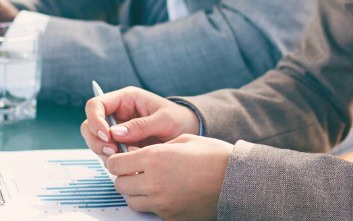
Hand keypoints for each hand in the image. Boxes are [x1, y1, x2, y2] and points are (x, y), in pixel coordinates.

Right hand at [81, 86, 199, 156]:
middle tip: (113, 151)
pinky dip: (115, 162)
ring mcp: (116, 132)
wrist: (188, 133)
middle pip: (89, 126)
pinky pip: (108, 155)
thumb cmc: (178, 119)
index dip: (95, 120)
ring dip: (105, 153)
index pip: (95, 105)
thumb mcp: (165, 119)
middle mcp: (116, 114)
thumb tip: (116, 133)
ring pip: (95, 142)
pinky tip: (130, 164)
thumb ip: (141, 125)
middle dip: (96, 140)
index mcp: (124, 99)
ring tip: (126, 157)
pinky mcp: (121, 147)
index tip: (106, 135)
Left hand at [108, 135, 230, 219]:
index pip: (116, 164)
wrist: (236, 180)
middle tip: (136, 171)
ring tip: (151, 183)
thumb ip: (156, 147)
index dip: (117, 160)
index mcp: (154, 158)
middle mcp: (154, 182)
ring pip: (132, 201)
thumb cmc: (213, 156)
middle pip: (120, 184)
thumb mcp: (182, 139)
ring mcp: (162, 203)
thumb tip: (138, 153)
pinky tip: (167, 193)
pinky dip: (153, 203)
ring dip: (136, 192)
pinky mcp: (170, 217)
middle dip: (125, 176)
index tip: (123, 159)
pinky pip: (151, 211)